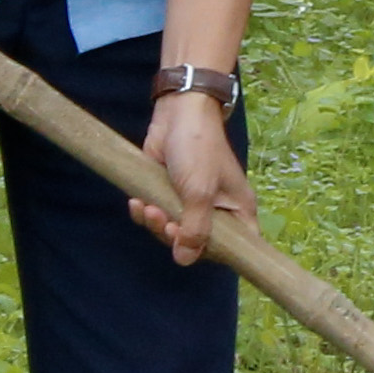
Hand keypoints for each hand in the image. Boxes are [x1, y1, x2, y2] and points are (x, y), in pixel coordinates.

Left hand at [129, 87, 247, 265]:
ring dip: (154, 223)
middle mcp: (216, 210)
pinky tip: (136, 202)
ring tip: (146, 207)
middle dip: (173, 235)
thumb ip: (195, 229)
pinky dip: (144, 213)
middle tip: (162, 221)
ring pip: (171, 231)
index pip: (235, 246)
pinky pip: (156, 215)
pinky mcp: (167, 193)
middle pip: (195, 242)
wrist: (179, 112)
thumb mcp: (200, 192)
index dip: (213, 254)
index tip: (191, 248)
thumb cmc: (199, 150)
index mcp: (237, 210)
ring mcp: (190, 203)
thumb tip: (185, 260)